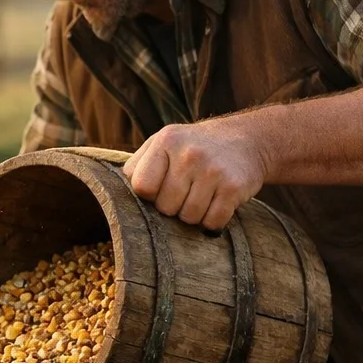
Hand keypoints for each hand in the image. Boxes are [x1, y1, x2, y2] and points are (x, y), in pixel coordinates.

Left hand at [121, 119, 270, 230]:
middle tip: (186, 191)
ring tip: (202, 195)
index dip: (150, 195)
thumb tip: (114, 193)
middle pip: (165, 207)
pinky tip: (217, 203)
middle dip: (173, 206)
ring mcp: (213, 171)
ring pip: (188, 218)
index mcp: (166, 142)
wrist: (248, 140)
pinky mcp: (234, 187)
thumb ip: (138, 165)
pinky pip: (212, 222)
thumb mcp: (164, 143)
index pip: (142, 187)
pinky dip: (213, 221)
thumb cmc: (194, 147)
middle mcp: (189, 154)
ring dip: (193, 214)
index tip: (161, 188)